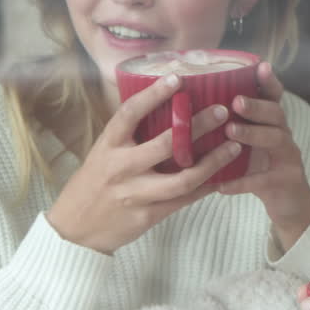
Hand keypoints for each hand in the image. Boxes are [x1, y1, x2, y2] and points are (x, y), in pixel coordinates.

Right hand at [47, 74, 241, 253]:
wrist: (75, 230)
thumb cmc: (94, 184)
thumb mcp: (103, 154)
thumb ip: (129, 136)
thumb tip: (164, 108)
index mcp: (108, 146)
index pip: (129, 114)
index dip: (153, 95)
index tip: (177, 79)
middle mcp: (121, 168)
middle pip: (165, 144)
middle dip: (196, 126)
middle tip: (221, 111)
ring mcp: (135, 194)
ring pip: (182, 179)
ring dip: (212, 162)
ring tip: (235, 147)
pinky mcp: (148, 215)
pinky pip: (183, 201)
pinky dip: (205, 188)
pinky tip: (223, 176)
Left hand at [217, 62, 309, 248]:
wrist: (289, 205)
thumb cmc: (261, 170)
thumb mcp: (249, 146)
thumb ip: (231, 128)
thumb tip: (189, 112)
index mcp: (273, 123)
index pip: (274, 97)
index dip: (269, 81)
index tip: (260, 65)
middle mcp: (284, 135)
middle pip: (276, 114)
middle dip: (256, 105)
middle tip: (236, 101)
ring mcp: (288, 158)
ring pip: (276, 139)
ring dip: (253, 134)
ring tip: (230, 132)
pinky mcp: (285, 182)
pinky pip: (263, 181)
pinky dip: (242, 182)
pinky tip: (222, 186)